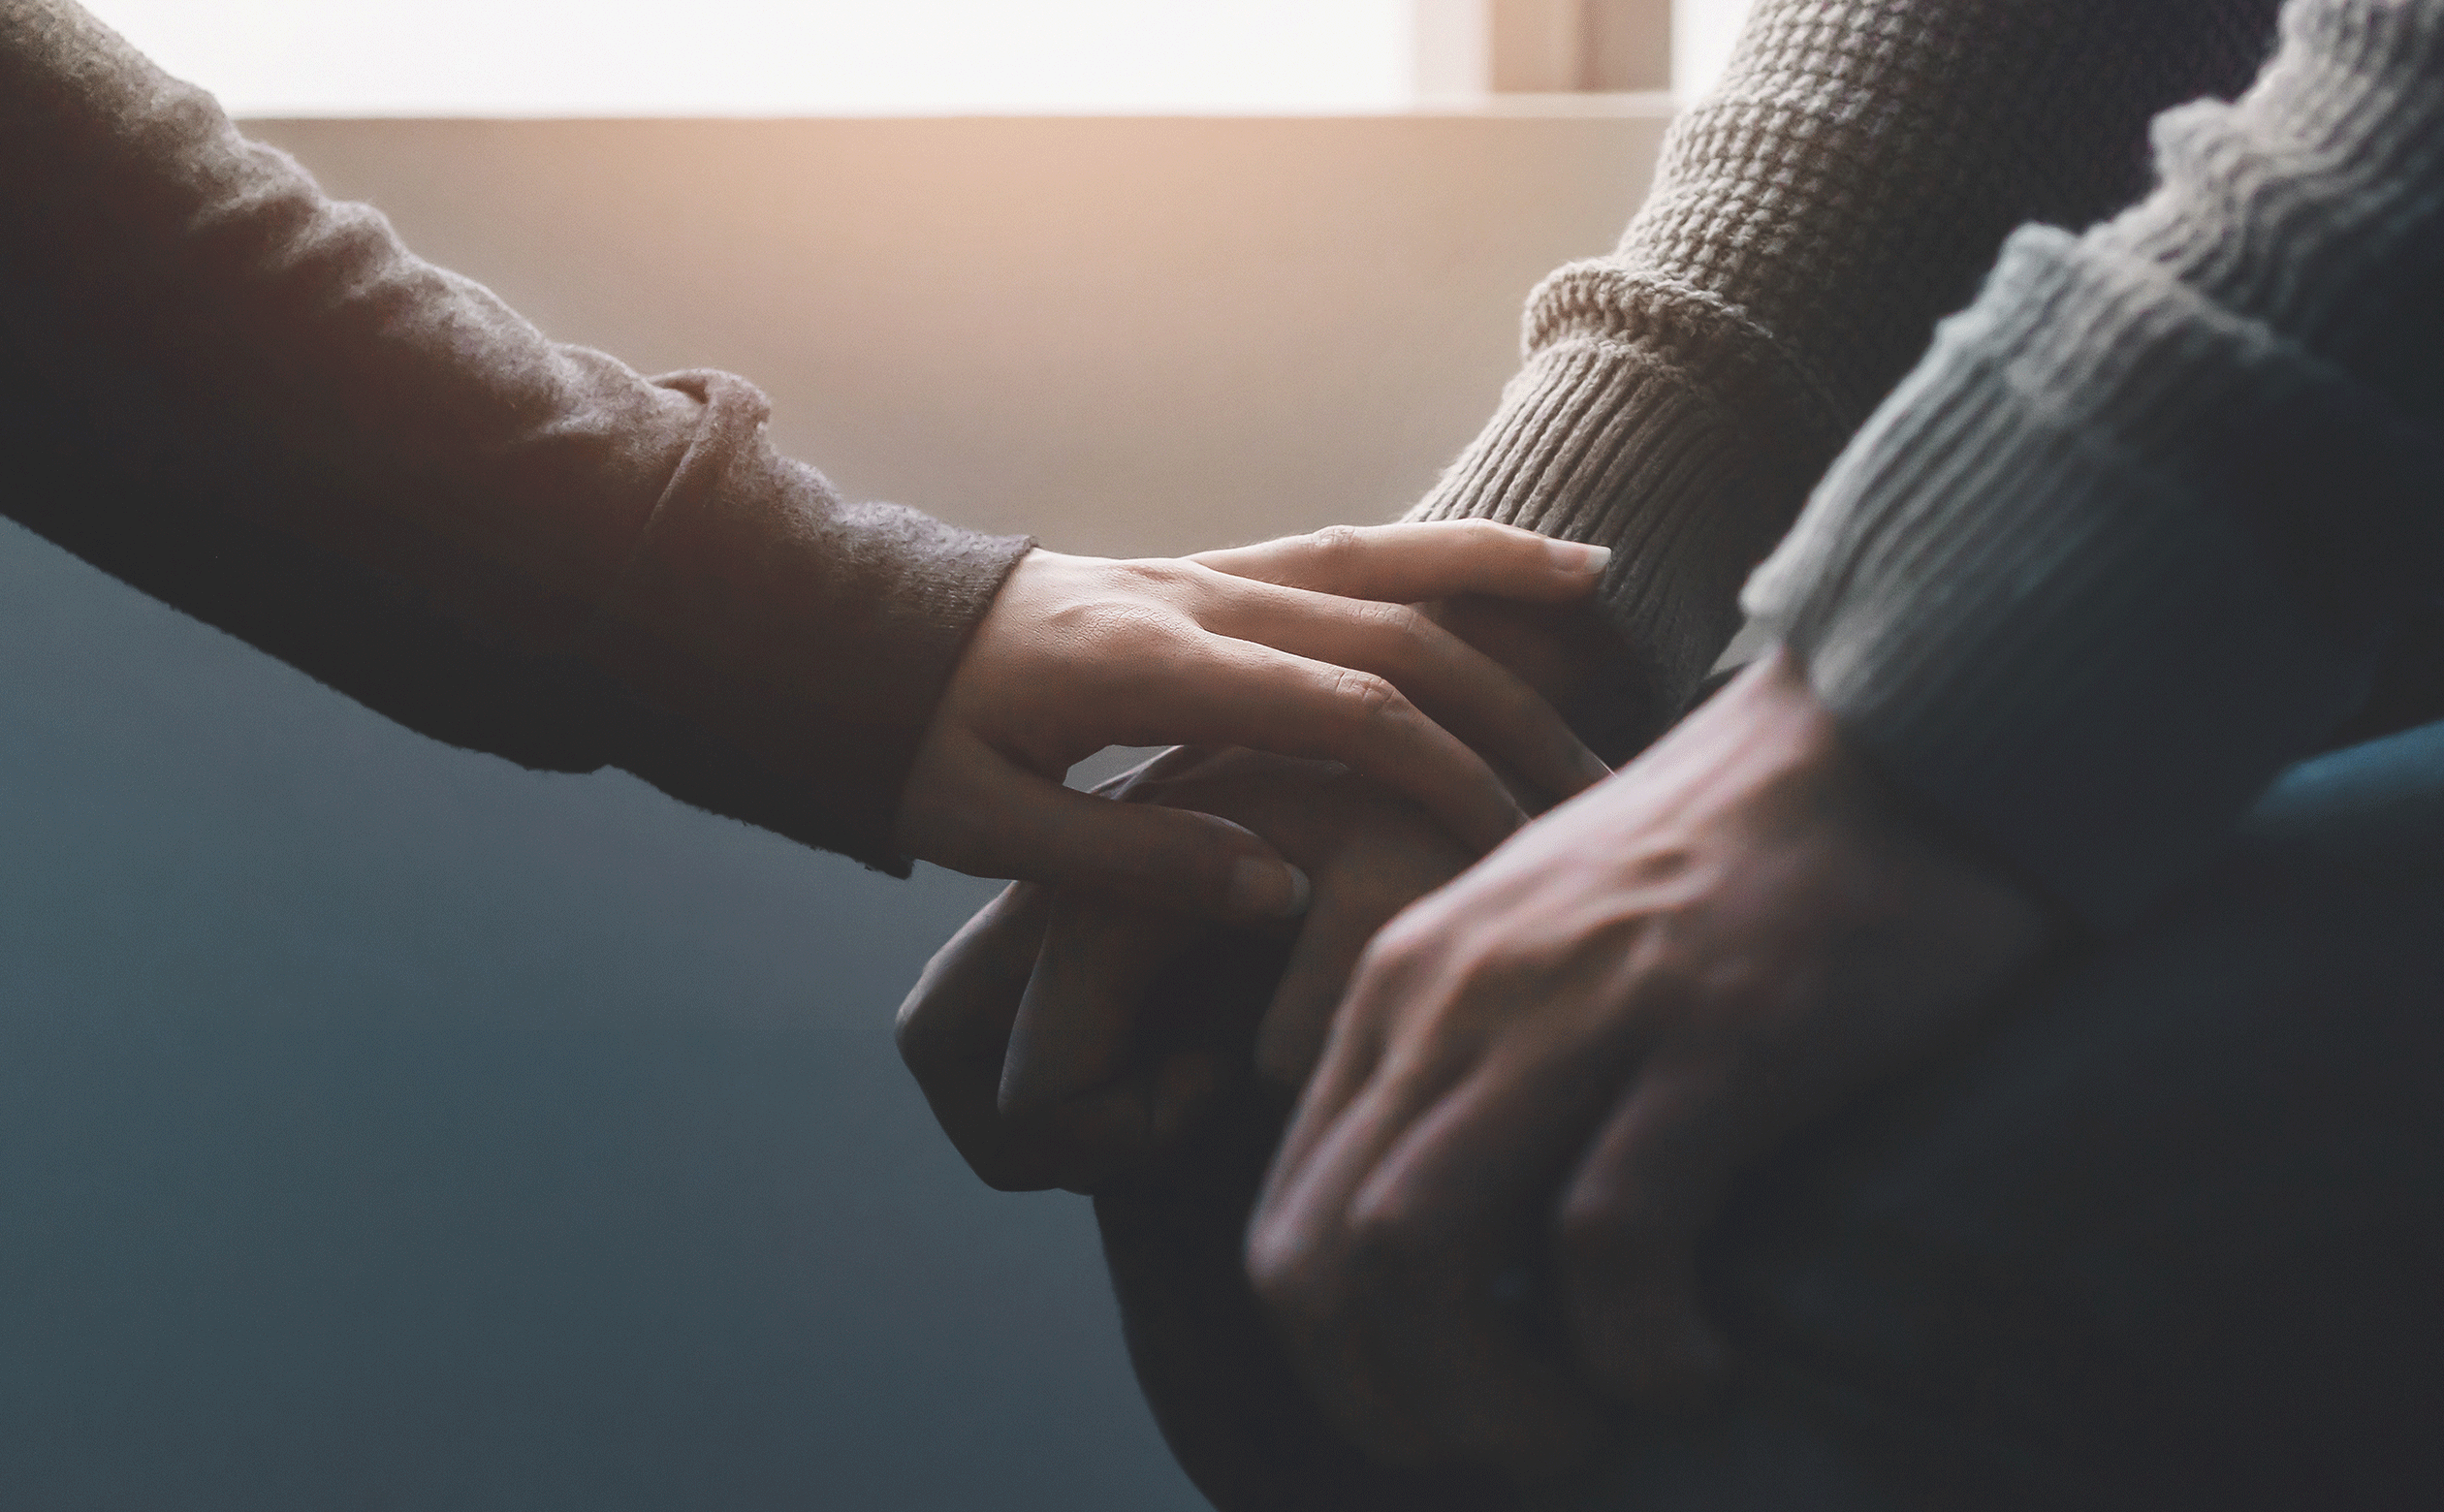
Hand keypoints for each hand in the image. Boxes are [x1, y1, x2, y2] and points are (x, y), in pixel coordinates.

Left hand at [898, 580, 1656, 1193]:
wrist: (845, 641)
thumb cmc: (909, 748)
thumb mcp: (990, 828)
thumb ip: (1132, 858)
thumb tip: (1277, 889)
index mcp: (1143, 670)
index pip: (1335, 709)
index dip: (1438, 767)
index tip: (1514, 834)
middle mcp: (1192, 600)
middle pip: (1384, 632)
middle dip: (1500, 702)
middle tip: (1591, 775)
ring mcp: (1203, 571)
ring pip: (1376, 562)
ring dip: (1488, 580)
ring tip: (1598, 592)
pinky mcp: (1205, 569)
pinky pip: (1341, 548)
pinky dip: (1428, 550)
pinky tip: (1491, 564)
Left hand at [1245, 647, 2055, 1473]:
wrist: (1899, 726)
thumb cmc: (1735, 859)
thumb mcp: (1545, 941)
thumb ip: (1472, 1061)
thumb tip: (1446, 1249)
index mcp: (1405, 982)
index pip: (1290, 1220)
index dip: (1340, 1361)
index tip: (1438, 1416)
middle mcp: (1458, 994)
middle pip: (1326, 1260)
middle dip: (1387, 1404)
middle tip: (1498, 1454)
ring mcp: (1574, 1008)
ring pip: (1420, 1255)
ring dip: (1489, 1399)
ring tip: (1587, 1429)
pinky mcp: (1708, 1032)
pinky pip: (1608, 1243)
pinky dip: (1637, 1349)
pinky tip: (1702, 1369)